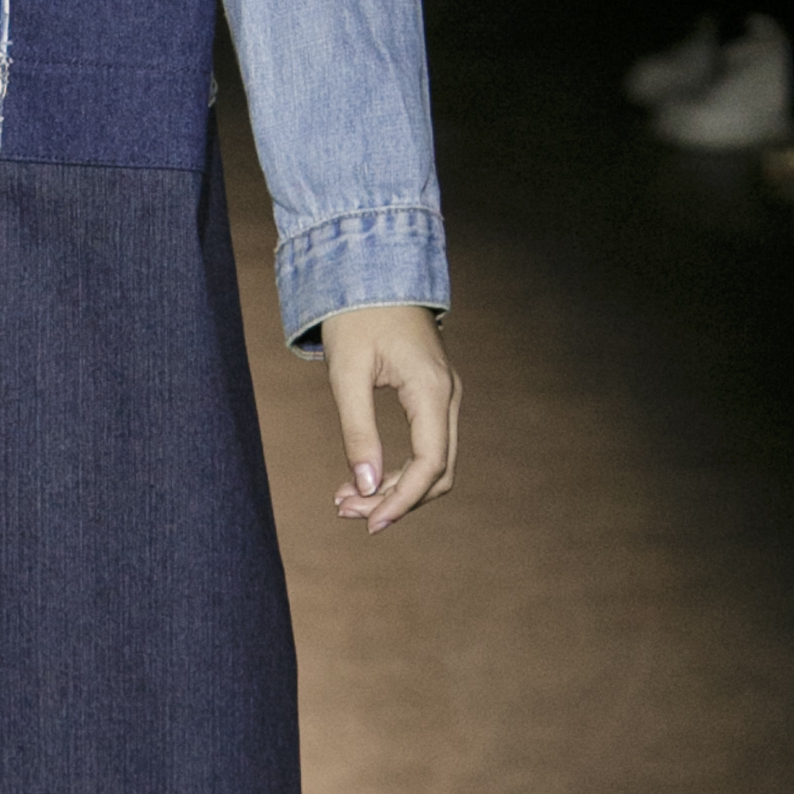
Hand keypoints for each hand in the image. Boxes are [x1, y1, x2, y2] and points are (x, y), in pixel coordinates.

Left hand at [323, 303, 458, 535]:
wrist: (372, 271)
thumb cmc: (355, 315)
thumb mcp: (346, 374)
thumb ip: (357, 431)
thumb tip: (365, 486)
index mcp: (431, 390)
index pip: (430, 465)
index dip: (402, 501)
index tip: (367, 523)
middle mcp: (448, 396)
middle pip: (437, 472)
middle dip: (395, 500)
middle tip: (345, 512)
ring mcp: (445, 396)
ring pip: (434, 462)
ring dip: (395, 489)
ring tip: (346, 501)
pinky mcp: (433, 395)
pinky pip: (427, 445)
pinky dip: (399, 469)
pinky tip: (363, 479)